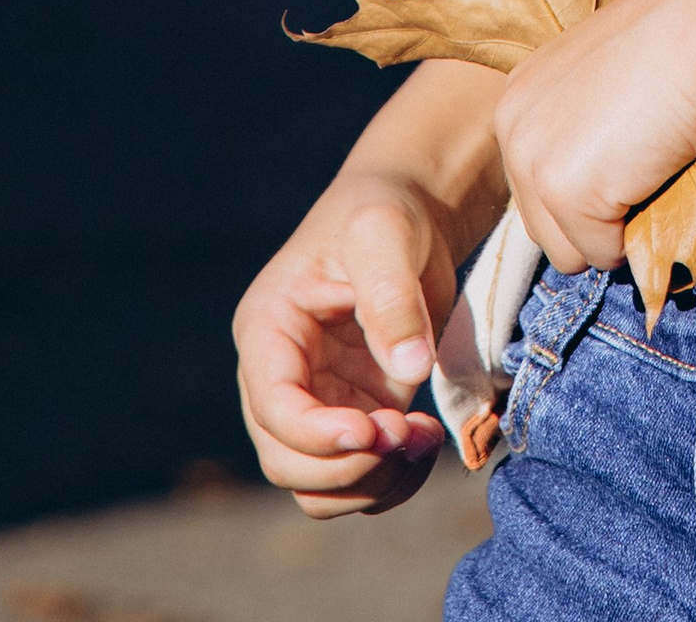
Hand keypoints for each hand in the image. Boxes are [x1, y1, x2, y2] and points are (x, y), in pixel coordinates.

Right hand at [234, 63, 505, 517]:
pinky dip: (391, 481)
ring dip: (372, 482)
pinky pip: (357, 479)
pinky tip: (427, 441)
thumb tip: (409, 369)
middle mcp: (281, 376)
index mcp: (268, 330)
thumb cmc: (385, 211)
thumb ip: (392, 299)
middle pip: (286, 461)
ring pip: (318, 485)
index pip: (273, 408)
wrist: (411, 212)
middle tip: (407, 434)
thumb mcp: (385, 235)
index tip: (376, 430)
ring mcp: (317, 402)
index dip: (317, 434)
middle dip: (348, 465)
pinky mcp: (355, 416)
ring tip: (424, 439)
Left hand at [495, 0, 695, 278]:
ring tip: (653, 173)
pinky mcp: (565, 191)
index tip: (632, 153)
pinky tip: (662, 178)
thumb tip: (611, 171)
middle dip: (597, 215)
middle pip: (544, 225)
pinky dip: (639, 237)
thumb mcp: (610, 75)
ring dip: (614, 230)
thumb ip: (589, 120)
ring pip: (568, 251)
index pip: (538, 184)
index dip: (592, 183)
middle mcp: (512, 127)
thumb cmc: (681, 36)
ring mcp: (534, 161)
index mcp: (521, 97)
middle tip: (648, 167)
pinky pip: (603, 255)